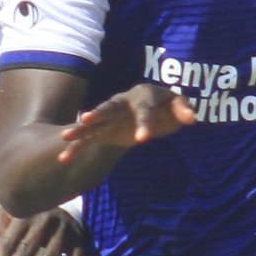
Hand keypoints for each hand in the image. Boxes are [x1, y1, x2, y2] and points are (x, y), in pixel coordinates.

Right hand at [55, 83, 196, 163]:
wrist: (146, 107)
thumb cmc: (163, 106)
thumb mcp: (176, 104)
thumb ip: (183, 108)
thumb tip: (191, 119)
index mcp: (142, 96)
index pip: (144, 110)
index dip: (144, 123)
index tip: (143, 140)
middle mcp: (121, 104)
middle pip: (109, 108)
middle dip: (98, 114)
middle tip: (86, 119)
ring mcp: (109, 116)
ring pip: (92, 122)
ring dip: (79, 128)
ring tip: (65, 136)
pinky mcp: (101, 130)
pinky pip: (87, 138)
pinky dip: (76, 147)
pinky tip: (63, 159)